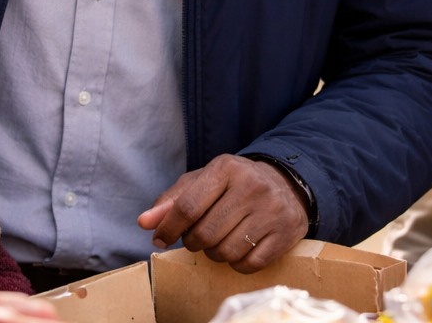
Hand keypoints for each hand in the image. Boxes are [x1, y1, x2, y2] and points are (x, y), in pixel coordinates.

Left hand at [137, 154, 308, 273]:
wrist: (285, 183)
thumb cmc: (233, 185)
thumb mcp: (201, 182)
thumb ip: (171, 201)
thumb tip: (144, 223)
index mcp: (225, 168)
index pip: (187, 206)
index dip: (168, 228)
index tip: (160, 239)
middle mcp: (251, 186)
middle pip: (205, 234)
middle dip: (193, 242)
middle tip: (197, 238)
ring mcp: (271, 210)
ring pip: (226, 252)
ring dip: (214, 254)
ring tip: (218, 241)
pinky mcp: (286, 233)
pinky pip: (249, 264)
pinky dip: (237, 264)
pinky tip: (239, 249)